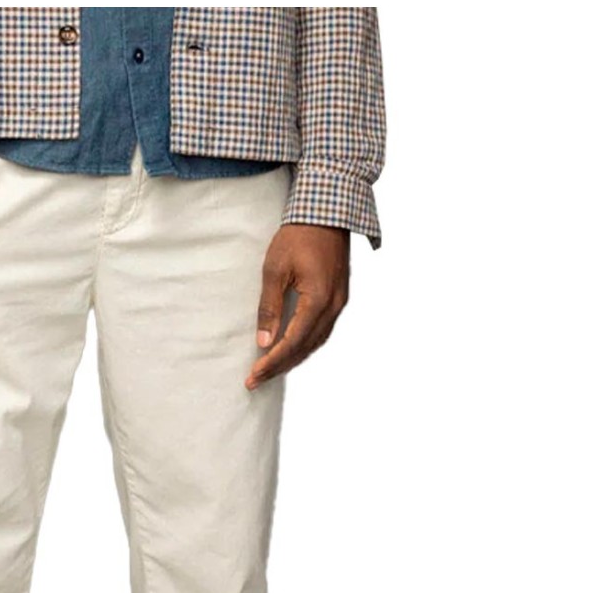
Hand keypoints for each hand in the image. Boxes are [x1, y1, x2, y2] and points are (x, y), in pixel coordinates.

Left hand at [245, 225, 350, 388]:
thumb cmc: (297, 235)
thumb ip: (270, 308)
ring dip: (293, 359)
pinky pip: (322, 331)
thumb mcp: (274, 270)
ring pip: (316, 343)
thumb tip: (264, 342)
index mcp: (318, 300)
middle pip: (305, 348)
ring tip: (270, 370)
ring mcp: (340, 303)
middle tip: (255, 380)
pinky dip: (305, 345)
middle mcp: (334, 306)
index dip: (272, 363)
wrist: (327, 211)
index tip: (252, 376)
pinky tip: (291, 350)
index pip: (292, 343)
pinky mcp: (339, 298)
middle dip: (279, 367)